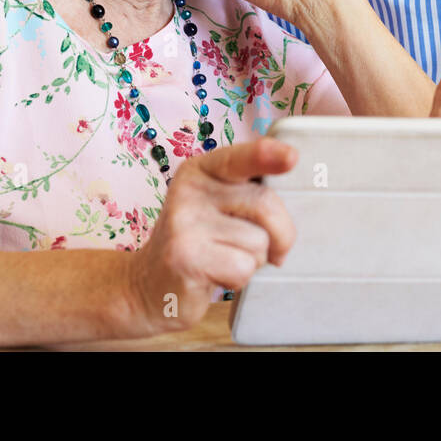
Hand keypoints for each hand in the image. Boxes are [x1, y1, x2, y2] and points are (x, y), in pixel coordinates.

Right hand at [126, 138, 297, 333]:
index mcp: (201, 169)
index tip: (291, 157)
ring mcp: (184, 222)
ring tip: (224, 259)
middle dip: (281, 234)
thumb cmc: (199, 242)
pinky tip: (215, 276)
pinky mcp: (185, 256)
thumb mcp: (218, 206)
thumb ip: (249, 194)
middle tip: (269, 249)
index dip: (268, 156)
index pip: (239, 158)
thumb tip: (291, 202)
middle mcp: (190, 189)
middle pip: (265, 204)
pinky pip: (243, 267)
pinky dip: (239, 279)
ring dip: (253, 260)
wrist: (149, 285)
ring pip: (258, 241)